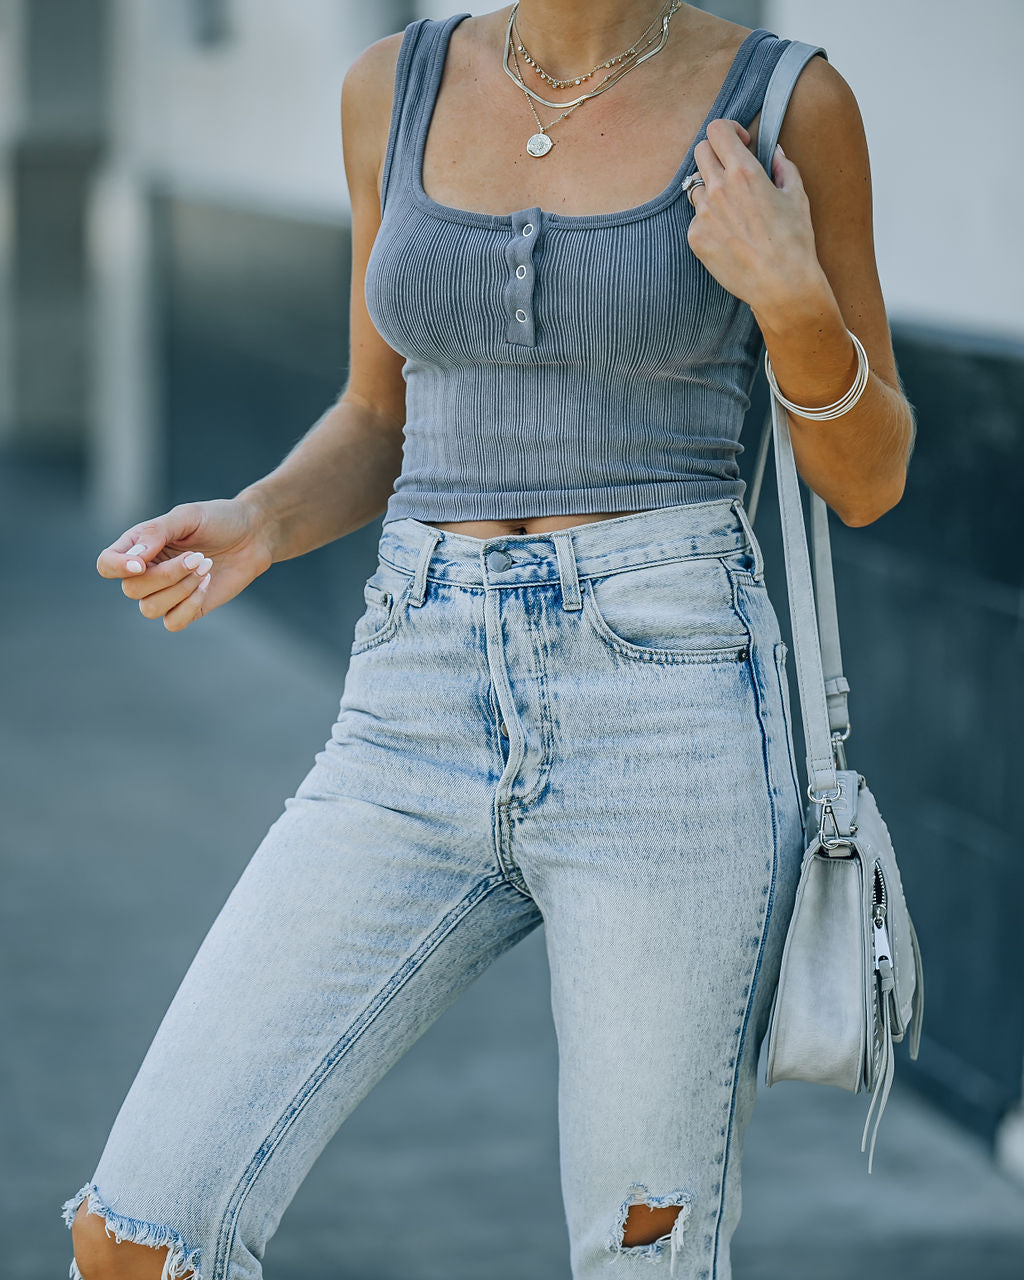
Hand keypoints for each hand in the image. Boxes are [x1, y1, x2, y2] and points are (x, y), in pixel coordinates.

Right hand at [96, 495, 274, 632]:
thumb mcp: (187, 516)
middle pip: (132, 589)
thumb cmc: (217, 520)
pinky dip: (189, 606)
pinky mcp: (187, 608)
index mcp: (138, 546)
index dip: (117, 568)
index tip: (141, 563)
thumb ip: (156, 533)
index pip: (107, 564)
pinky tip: (206, 584)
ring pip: (150, 609)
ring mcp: (165, 593)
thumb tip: (134, 559)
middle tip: (197, 556)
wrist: (253, 535)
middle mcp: (146, 572)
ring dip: (180, 589)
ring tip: (205, 566)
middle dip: (166, 575)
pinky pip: (172, 623)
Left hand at [686, 118, 822, 311]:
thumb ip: (783, 166)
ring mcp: (703, 214)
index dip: (728, 131)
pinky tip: (729, 237)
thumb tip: (774, 151)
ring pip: (696, 187)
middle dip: (716, 154)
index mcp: (744, 172)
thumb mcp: (797, 195)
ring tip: (733, 212)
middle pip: (701, 151)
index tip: (740, 144)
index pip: (717, 129)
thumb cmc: (794, 240)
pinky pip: (696, 218)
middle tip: (731, 172)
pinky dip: (709, 221)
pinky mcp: (695, 237)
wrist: (780, 284)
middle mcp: (718, 189)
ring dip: (711, 190)